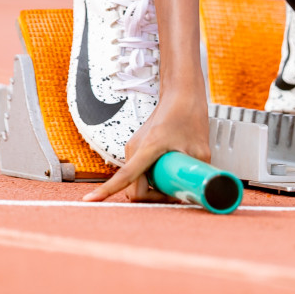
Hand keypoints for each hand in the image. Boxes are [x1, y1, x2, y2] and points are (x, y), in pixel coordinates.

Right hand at [84, 91, 210, 203]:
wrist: (180, 92)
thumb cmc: (188, 113)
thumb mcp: (201, 149)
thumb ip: (199, 173)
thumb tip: (205, 193)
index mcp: (147, 148)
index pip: (124, 177)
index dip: (106, 191)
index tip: (89, 202)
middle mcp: (134, 149)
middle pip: (135, 188)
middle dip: (153, 198)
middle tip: (177, 193)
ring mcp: (133, 148)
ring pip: (138, 181)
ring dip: (154, 188)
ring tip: (176, 177)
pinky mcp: (137, 148)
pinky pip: (140, 172)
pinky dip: (152, 177)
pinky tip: (169, 169)